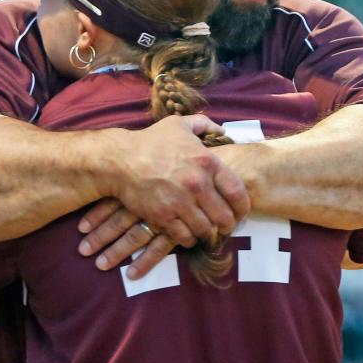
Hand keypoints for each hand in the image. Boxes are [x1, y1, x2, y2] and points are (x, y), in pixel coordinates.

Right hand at [79, 115, 248, 276]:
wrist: (119, 160)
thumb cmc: (150, 141)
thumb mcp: (179, 124)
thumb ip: (204, 124)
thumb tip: (223, 129)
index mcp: (207, 162)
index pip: (237, 192)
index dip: (243, 207)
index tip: (241, 212)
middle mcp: (197, 184)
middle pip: (224, 216)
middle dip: (227, 224)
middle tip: (224, 226)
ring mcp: (180, 202)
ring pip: (206, 229)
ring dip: (208, 233)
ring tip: (207, 231)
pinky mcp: (163, 216)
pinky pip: (185, 236)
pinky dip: (189, 238)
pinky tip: (188, 234)